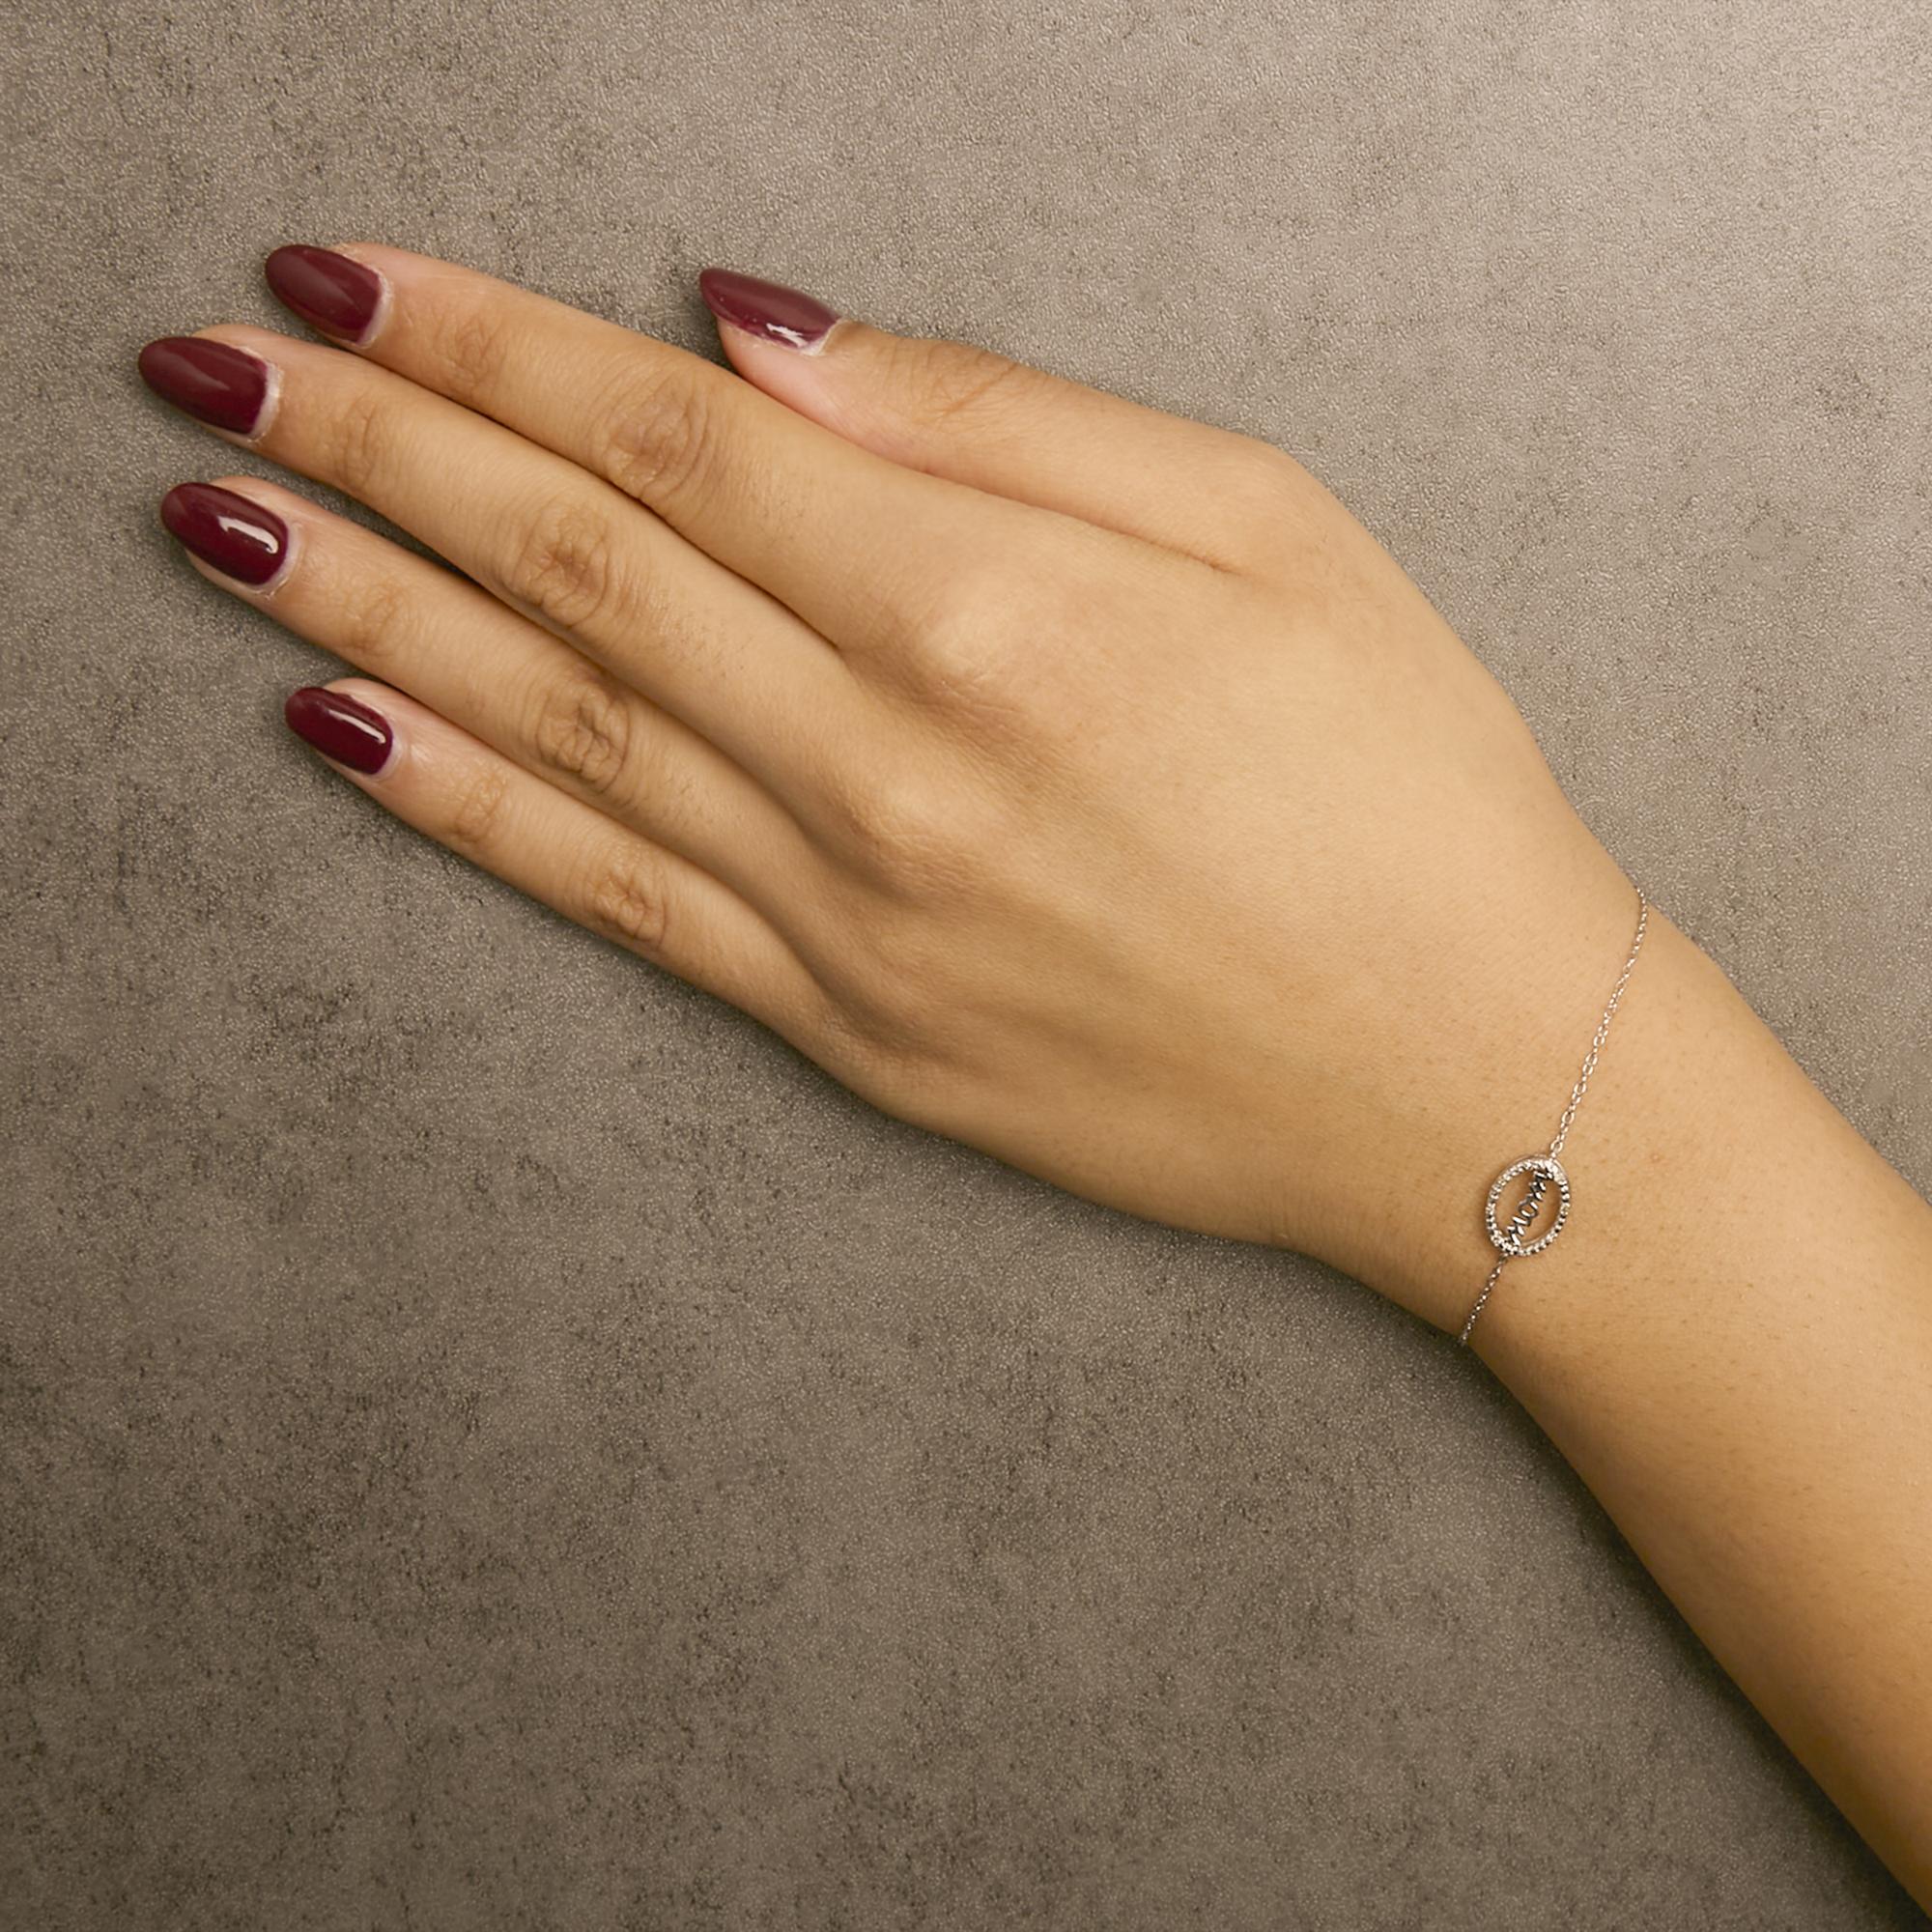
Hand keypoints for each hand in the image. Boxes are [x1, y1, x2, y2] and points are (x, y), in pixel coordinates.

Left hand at [140, 245, 1640, 1331]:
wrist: (1467, 1080)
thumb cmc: (1408, 785)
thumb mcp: (1271, 524)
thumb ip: (995, 416)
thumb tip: (760, 335)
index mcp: (996, 604)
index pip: (668, 437)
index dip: (486, 343)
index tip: (345, 281)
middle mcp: (886, 763)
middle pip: (571, 564)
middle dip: (376, 447)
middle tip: (218, 368)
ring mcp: (849, 919)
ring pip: (552, 728)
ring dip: (365, 607)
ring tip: (218, 520)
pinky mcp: (847, 1034)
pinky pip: (613, 902)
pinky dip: (464, 812)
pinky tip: (344, 732)